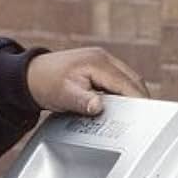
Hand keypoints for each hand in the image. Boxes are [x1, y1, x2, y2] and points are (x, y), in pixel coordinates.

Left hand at [26, 46, 149, 115]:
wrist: (29, 75)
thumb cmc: (45, 83)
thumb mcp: (63, 96)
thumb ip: (83, 101)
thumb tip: (98, 107)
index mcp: (98, 63)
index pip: (127, 83)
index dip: (139, 100)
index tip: (147, 115)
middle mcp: (103, 58)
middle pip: (133, 80)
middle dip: (140, 98)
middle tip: (147, 119)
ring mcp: (102, 61)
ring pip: (128, 79)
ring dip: (132, 95)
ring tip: (138, 114)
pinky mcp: (99, 66)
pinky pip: (118, 80)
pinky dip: (123, 92)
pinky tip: (123, 105)